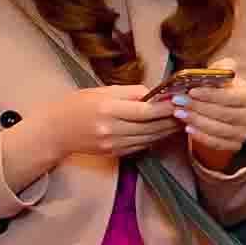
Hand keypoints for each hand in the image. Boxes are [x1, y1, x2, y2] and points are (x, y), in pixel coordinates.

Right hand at [10, 85, 170, 178]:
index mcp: (108, 109)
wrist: (55, 131)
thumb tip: (158, 94)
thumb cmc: (78, 104)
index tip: (182, 101)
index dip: (167, 108)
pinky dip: (156, 138)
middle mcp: (111, 129)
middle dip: (173, 119)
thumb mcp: (102, 91)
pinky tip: (166, 130)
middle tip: (190, 111)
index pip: (146, 111)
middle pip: (151, 127)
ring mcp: (113, 144)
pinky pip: (142, 146)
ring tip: (183, 120)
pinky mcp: (115, 153)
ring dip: (168, 130)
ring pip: (150, 138)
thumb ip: (132, 92)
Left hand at [178, 72, 245, 169]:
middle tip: (178, 102)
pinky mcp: (236, 145)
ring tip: (179, 113)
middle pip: (223, 114)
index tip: (191, 91)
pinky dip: (202, 137)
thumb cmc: (230, 91)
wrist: (239, 108)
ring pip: (219, 130)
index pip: (230, 97)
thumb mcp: (230, 76)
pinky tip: (188, 128)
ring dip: (197, 121)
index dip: (210, 95)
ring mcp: (245, 133)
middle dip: (198, 108)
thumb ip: (224, 68)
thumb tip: (220, 67)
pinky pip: (218, 144)